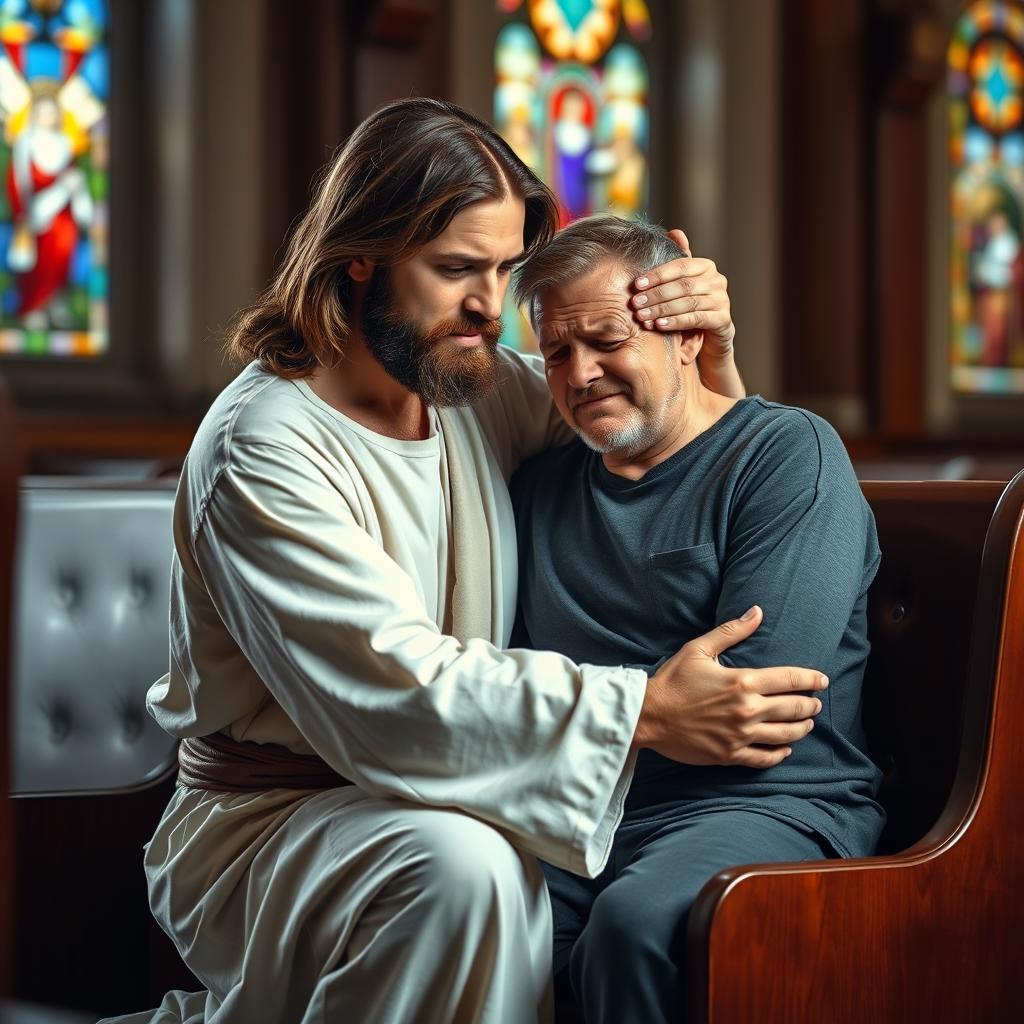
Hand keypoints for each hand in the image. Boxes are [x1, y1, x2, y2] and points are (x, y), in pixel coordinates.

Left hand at [629, 228, 735, 361]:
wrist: (710, 338)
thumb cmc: (689, 308)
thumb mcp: (679, 286)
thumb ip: (674, 264)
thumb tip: (674, 232)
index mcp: (705, 267)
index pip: (680, 265)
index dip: (657, 274)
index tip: (636, 284)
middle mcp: (717, 280)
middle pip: (683, 285)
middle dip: (656, 294)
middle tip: (635, 303)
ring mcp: (722, 300)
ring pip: (688, 302)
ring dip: (662, 309)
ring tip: (643, 316)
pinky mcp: (723, 320)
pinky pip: (696, 319)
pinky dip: (676, 321)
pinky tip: (659, 325)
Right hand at [634, 606, 827, 769]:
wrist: (648, 715)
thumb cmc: (672, 680)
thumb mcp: (699, 649)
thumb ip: (731, 631)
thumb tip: (757, 612)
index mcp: (742, 681)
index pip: (790, 679)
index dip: (811, 679)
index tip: (822, 680)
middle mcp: (747, 710)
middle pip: (794, 708)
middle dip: (810, 705)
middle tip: (816, 703)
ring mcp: (740, 735)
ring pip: (786, 735)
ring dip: (801, 728)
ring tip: (806, 723)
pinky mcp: (730, 755)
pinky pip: (766, 757)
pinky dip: (781, 753)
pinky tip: (785, 748)